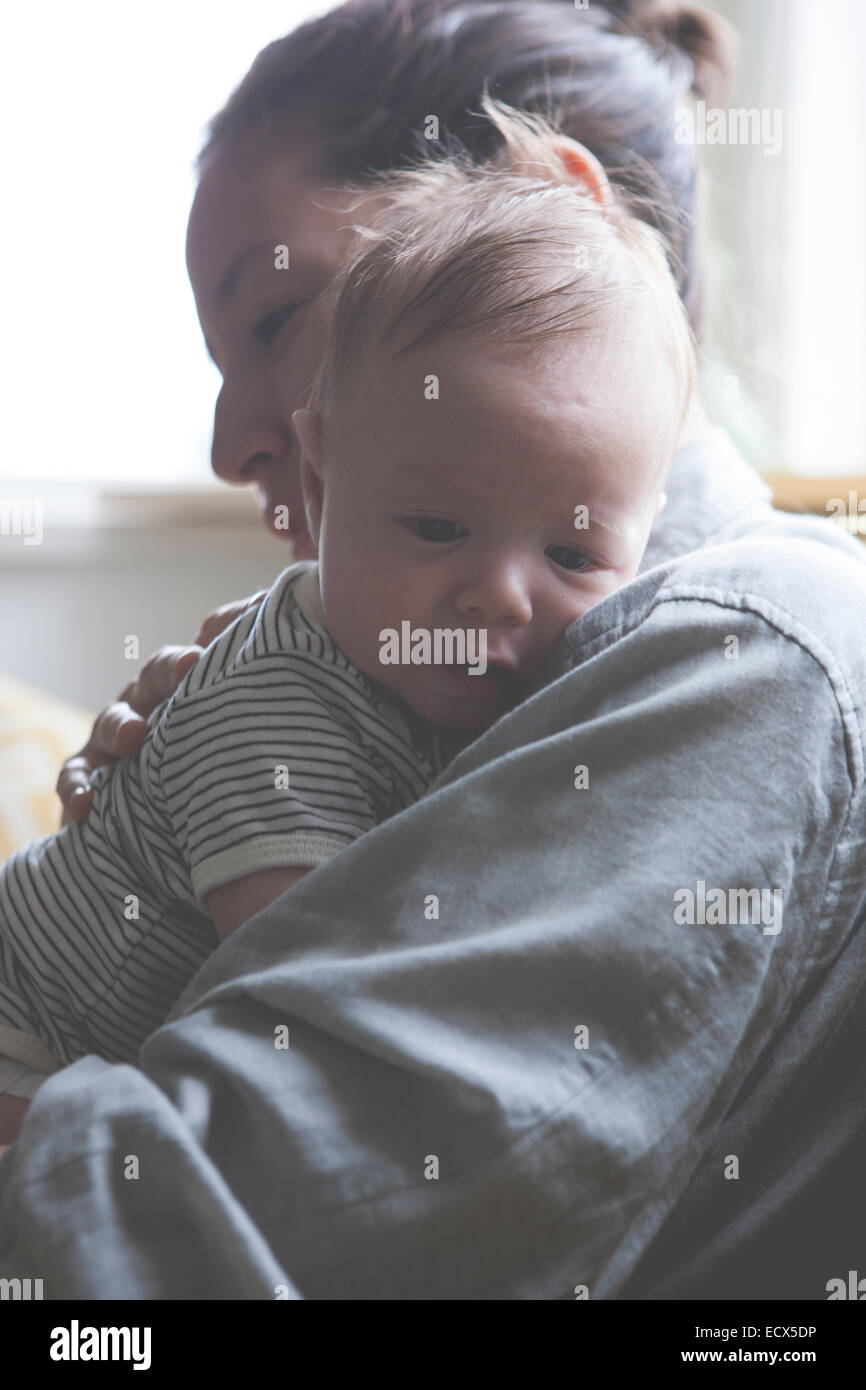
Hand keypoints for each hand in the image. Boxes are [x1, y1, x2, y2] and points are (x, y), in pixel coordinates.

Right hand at [56, 590, 267, 823]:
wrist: (198, 820)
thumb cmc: (236, 755)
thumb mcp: (261, 716)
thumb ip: (271, 669)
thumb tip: (287, 618)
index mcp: (194, 681)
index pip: (203, 647)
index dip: (220, 633)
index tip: (237, 632)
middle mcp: (155, 700)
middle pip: (158, 674)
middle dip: (172, 669)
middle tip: (192, 667)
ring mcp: (119, 736)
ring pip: (112, 720)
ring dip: (120, 724)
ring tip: (133, 736)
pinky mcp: (93, 776)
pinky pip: (78, 777)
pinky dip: (77, 788)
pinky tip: (84, 805)